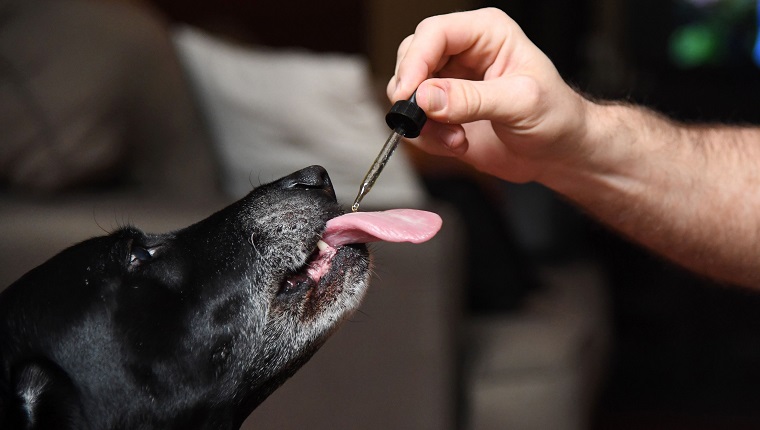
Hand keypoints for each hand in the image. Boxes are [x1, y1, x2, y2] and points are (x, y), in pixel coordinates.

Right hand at [387, 8, 590, 183]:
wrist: (559, 154)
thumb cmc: (556, 117)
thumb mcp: (520, 103)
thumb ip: (472, 99)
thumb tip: (427, 96)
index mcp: (486, 33)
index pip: (435, 33)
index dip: (416, 61)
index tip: (409, 93)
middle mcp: (463, 53)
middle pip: (412, 58)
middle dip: (414, 93)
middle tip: (425, 118)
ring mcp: (450, 83)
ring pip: (407, 91)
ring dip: (423, 121)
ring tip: (455, 137)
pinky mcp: (443, 112)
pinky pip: (415, 122)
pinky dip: (429, 138)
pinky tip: (458, 144)